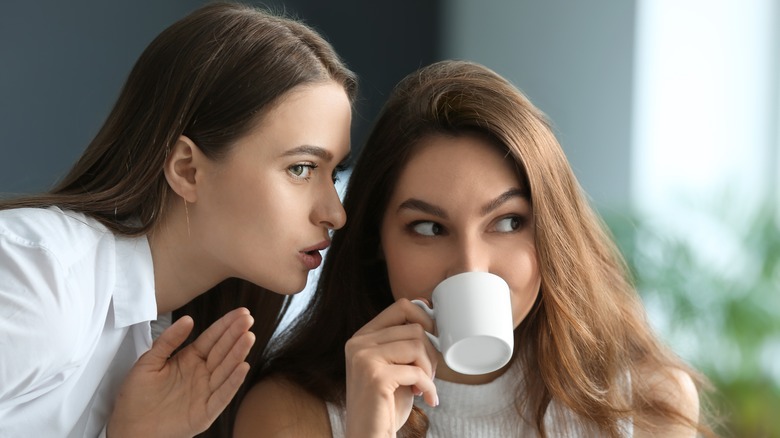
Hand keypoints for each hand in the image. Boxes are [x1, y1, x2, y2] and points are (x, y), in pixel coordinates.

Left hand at [107, 307, 254, 437]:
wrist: (128, 429)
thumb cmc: (136, 398)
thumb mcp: (148, 362)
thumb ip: (168, 341)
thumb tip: (188, 319)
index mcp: (189, 360)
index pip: (212, 338)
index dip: (226, 325)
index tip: (241, 312)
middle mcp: (201, 374)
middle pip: (222, 351)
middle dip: (236, 334)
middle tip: (248, 319)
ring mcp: (205, 392)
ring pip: (226, 370)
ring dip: (238, 353)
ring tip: (248, 337)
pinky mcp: (206, 412)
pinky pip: (222, 395)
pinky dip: (233, 382)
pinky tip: (242, 367)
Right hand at [344, 299, 438, 437]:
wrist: (369, 437)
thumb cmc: (386, 406)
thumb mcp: (394, 366)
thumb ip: (403, 342)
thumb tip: (429, 310)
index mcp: (362, 337)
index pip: (401, 307)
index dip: (425, 319)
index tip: (433, 341)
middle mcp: (358, 343)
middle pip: (414, 327)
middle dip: (430, 353)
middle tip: (428, 375)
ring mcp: (364, 358)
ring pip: (417, 345)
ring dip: (430, 369)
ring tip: (424, 386)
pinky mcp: (375, 376)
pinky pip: (417, 371)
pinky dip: (429, 387)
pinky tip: (427, 399)